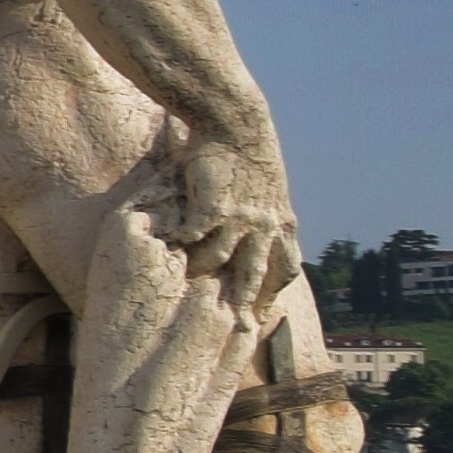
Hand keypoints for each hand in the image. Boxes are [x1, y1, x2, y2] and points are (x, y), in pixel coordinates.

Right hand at [161, 139, 296, 321]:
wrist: (236, 122)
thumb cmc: (246, 149)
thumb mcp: (267, 185)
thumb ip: (265, 210)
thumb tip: (259, 227)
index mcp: (282, 221)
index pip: (287, 265)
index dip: (276, 288)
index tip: (265, 309)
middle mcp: (266, 224)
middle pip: (257, 274)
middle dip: (247, 303)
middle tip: (240, 329)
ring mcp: (241, 218)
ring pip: (221, 261)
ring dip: (200, 273)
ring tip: (183, 282)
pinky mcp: (215, 207)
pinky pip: (194, 238)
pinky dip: (179, 245)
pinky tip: (165, 249)